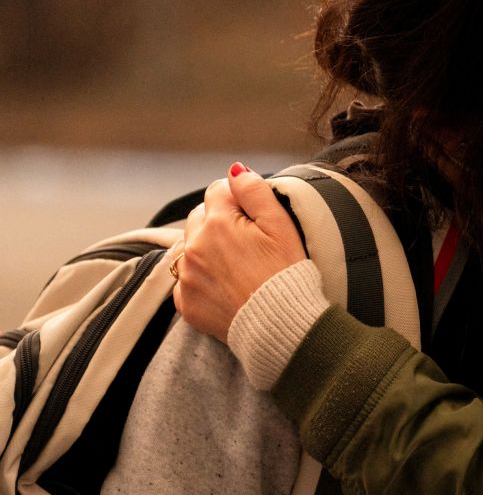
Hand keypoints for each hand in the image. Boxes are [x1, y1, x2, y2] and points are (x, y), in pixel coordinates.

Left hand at [173, 162, 306, 341]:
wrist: (279, 325)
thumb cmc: (285, 273)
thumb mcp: (280, 225)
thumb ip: (254, 191)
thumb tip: (234, 170)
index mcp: (217, 223)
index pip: (218, 191)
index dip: (238, 200)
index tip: (255, 218)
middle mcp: (194, 247)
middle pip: (200, 217)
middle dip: (219, 221)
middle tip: (249, 241)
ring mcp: (186, 276)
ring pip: (191, 246)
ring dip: (208, 247)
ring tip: (238, 264)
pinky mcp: (185, 302)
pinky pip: (186, 278)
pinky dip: (201, 277)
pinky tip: (226, 284)